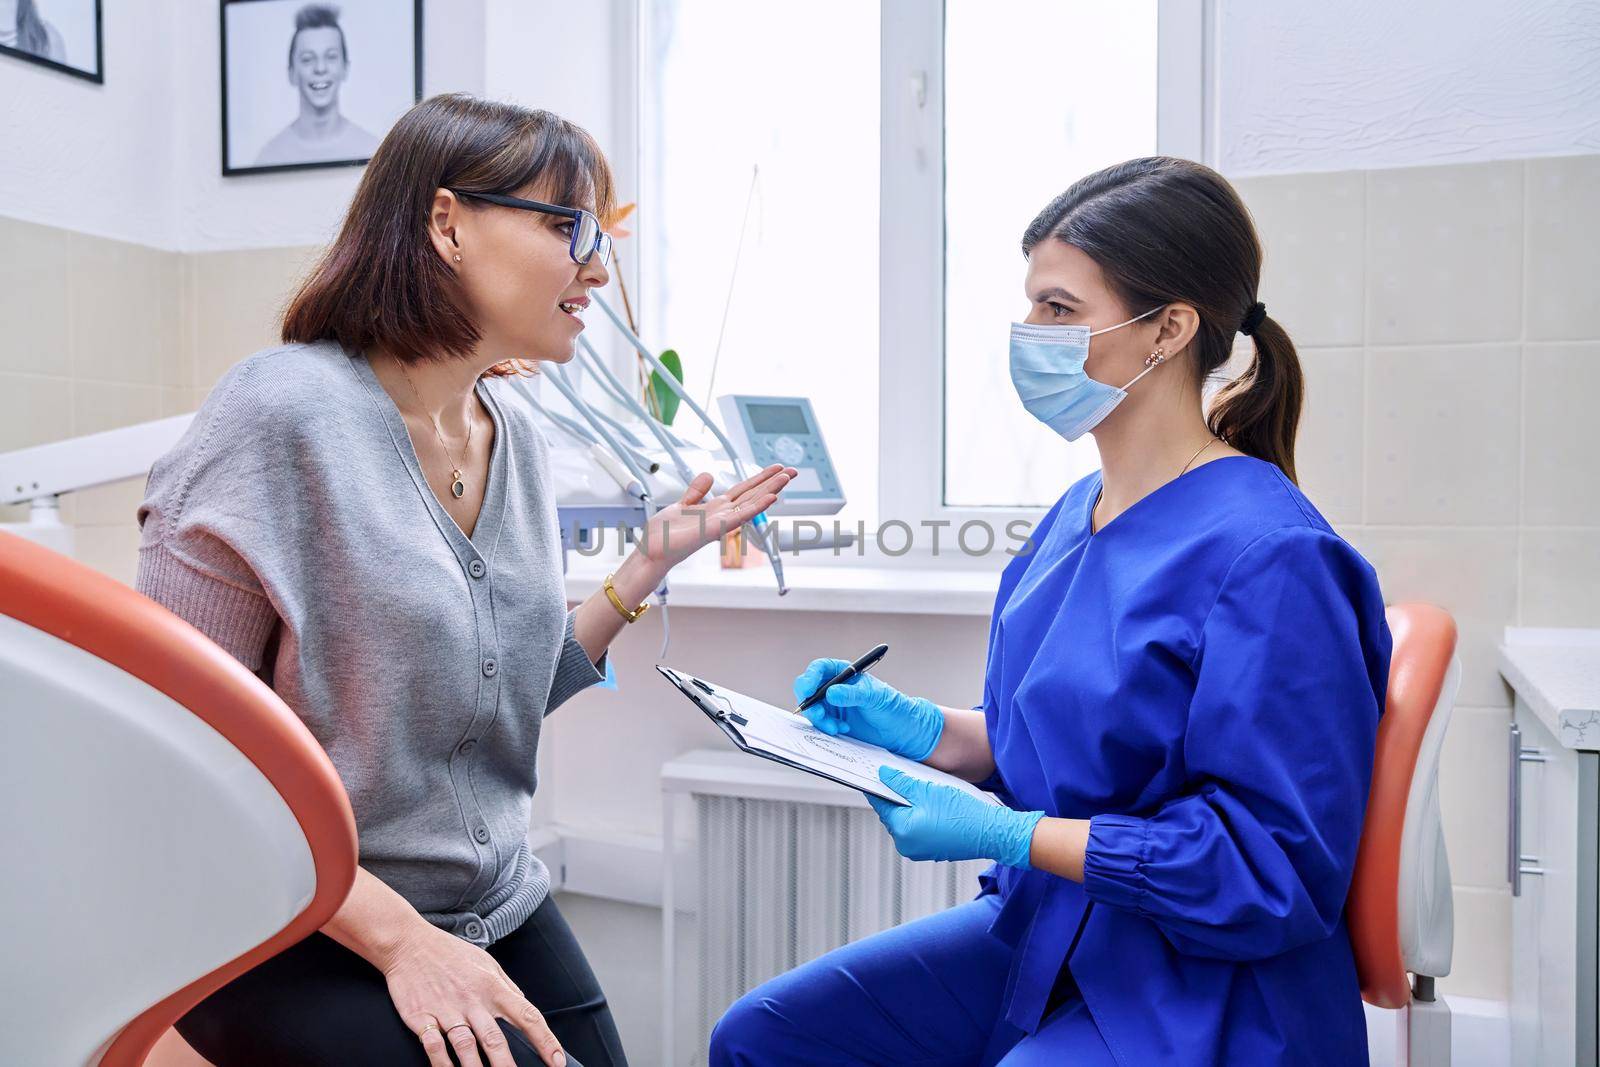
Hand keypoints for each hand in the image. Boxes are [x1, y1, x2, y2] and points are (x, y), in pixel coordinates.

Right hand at [381, 923, 566, 1066]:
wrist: (409, 943)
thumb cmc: (450, 953)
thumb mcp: (487, 963)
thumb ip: (507, 987)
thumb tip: (524, 1006)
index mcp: (493, 987)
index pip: (527, 1016)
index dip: (546, 1041)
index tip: (557, 1062)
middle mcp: (473, 1000)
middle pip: (496, 1039)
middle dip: (508, 1066)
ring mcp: (446, 1010)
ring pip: (466, 1046)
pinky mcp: (421, 1016)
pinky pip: (433, 1045)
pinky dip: (441, 1063)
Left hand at [638, 464, 796, 570]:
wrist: (651, 552)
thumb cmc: (663, 535)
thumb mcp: (681, 505)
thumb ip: (696, 491)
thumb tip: (708, 475)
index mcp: (715, 509)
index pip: (743, 490)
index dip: (759, 478)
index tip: (776, 468)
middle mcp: (721, 516)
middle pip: (752, 494)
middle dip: (772, 482)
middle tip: (793, 471)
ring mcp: (720, 523)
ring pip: (751, 503)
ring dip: (770, 490)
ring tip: (787, 478)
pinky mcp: (714, 529)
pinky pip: (739, 516)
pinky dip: (756, 507)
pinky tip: (771, 498)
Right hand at [793, 660, 943, 760]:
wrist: (902, 732)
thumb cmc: (894, 708)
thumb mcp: (875, 697)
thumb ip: (853, 694)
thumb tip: (831, 693)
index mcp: (845, 673)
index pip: (819, 669)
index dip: (809, 678)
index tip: (807, 691)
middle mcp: (836, 687)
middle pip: (808, 689)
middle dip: (809, 702)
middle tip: (817, 715)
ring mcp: (833, 705)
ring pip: (812, 708)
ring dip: (819, 719)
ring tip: (837, 727)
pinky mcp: (834, 722)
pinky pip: (819, 723)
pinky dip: (826, 728)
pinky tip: (842, 729)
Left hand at [867, 767, 1043, 866]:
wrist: (992, 832)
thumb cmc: (964, 813)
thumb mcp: (929, 790)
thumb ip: (902, 782)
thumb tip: (884, 775)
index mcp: (903, 831)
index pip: (881, 804)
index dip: (880, 786)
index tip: (877, 773)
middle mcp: (907, 845)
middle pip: (893, 813)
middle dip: (897, 795)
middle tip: (903, 776)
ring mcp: (920, 850)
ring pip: (907, 820)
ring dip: (911, 804)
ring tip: (923, 788)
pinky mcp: (933, 850)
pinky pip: (920, 828)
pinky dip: (922, 815)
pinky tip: (934, 802)